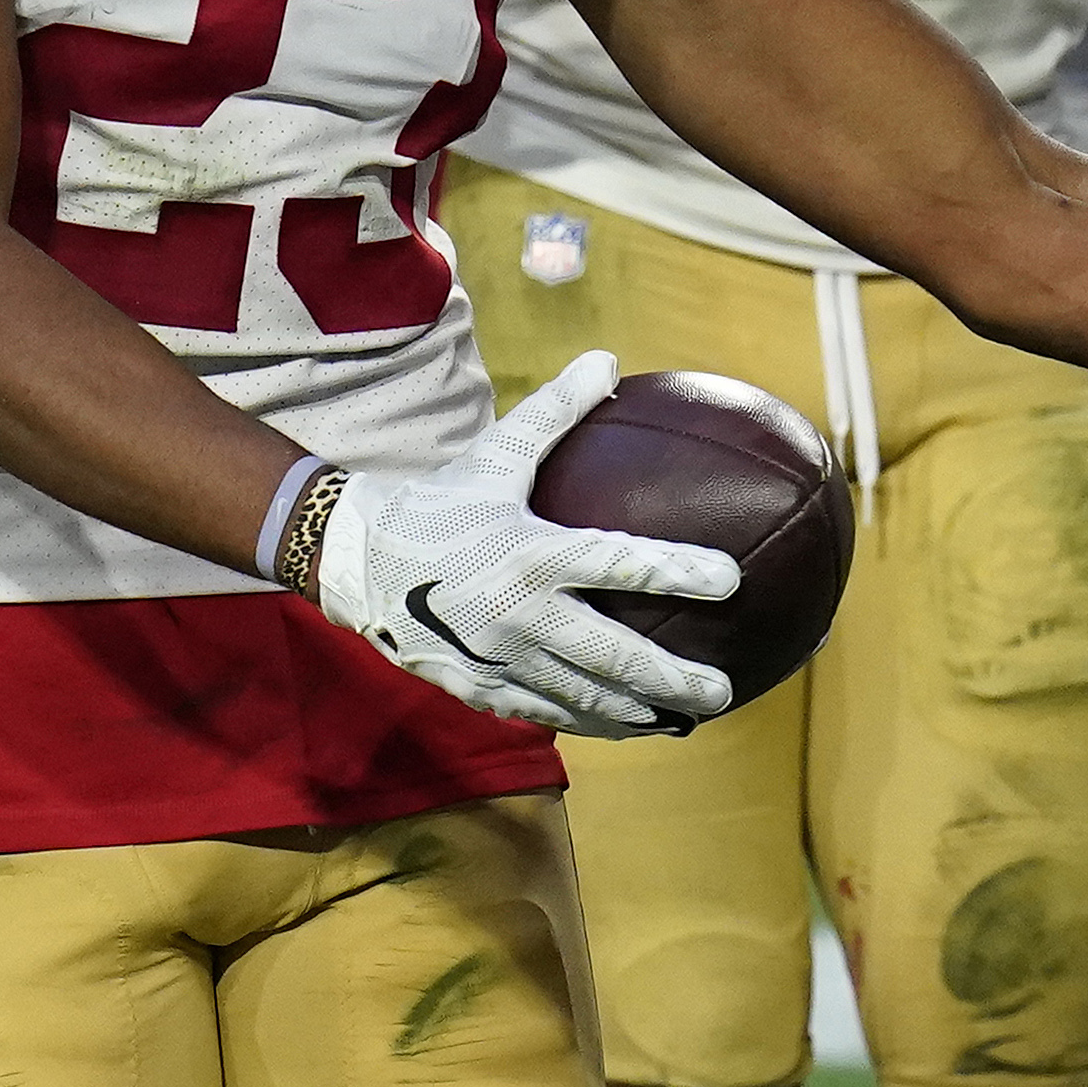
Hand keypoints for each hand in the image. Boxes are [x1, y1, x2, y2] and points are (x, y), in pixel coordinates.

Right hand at [313, 352, 739, 736]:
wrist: (355, 560)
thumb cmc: (437, 501)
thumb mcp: (496, 453)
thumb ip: (555, 411)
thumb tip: (608, 361)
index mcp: (531, 553)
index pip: (621, 562)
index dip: (680, 572)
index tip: (732, 579)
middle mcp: (521, 613)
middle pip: (616, 656)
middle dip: (675, 678)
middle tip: (722, 690)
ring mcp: (500, 659)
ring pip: (585, 698)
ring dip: (639, 713)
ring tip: (682, 721)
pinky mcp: (480, 688)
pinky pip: (546, 713)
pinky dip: (589, 721)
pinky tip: (622, 725)